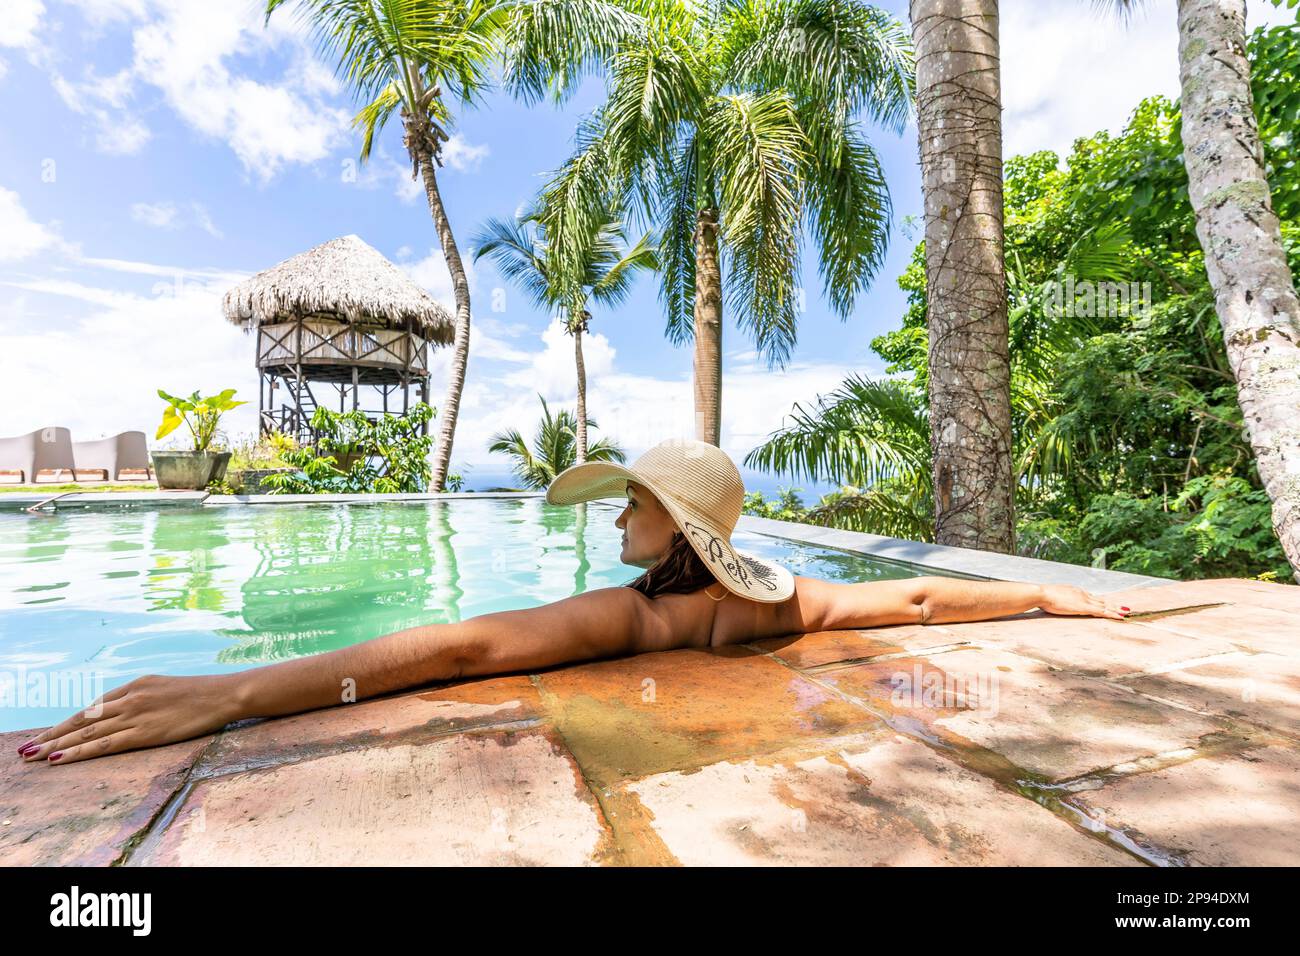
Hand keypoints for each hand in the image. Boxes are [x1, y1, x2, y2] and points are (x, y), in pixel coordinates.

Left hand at [15, 673, 243, 766]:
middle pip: (81, 720)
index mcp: (135, 686)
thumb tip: (128, 713)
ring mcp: (135, 715)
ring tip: (32, 756)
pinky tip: (60, 759)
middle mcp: (129, 698)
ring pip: (85, 733)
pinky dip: (78, 752)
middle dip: (51, 735)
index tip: (48, 735)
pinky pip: (103, 745)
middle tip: (26, 749)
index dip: (67, 723)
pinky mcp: (144, 732)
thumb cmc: (203, 693)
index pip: (93, 708)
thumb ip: (144, 699)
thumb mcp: (167, 689)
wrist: (224, 694)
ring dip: (55, 745)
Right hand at [1037, 584, 1130, 620]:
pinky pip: (1103, 612)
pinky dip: (1113, 614)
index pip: (1093, 598)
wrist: (1042, 593)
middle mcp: (1084, 594)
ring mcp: (1085, 600)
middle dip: (1114, 605)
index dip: (1102, 602)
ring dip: (1117, 609)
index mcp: (1076, 591)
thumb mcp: (1053, 597)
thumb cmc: (1043, 596)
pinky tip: (1121, 617)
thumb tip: (1055, 601)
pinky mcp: (1084, 607)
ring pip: (1106, 606)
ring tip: (1127, 612)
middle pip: (1103, 600)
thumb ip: (1058, 599)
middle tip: (1125, 608)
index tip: (1110, 604)